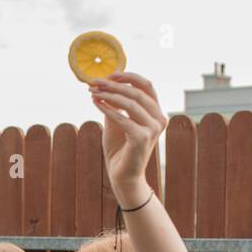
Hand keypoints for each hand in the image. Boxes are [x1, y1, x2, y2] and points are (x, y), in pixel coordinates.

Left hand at [90, 72, 166, 197]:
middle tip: (95, 82)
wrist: (123, 176)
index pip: (147, 86)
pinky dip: (108, 109)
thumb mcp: (116, 122)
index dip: (129, 77)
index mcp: (156, 113)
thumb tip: (105, 85)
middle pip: (138, 92)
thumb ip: (115, 105)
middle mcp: (159, 119)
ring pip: (131, 103)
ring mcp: (152, 129)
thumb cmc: (119, 149)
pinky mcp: (142, 139)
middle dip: (115, 85)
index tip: (109, 74)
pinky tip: (96, 104)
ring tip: (93, 91)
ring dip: (109, 95)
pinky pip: (122, 118)